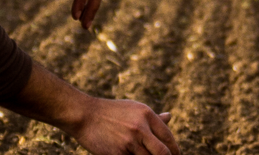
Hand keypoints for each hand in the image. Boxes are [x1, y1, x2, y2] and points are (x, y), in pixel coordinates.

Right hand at [65, 98, 179, 154]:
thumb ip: (152, 117)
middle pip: (163, 153)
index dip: (174, 151)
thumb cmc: (110, 112)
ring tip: (142, 154)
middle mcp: (140, 128)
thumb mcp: (133, 108)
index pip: (168, 138)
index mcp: (147, 115)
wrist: (84, 115)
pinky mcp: (117, 153)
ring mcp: (129, 142)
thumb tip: (169, 117)